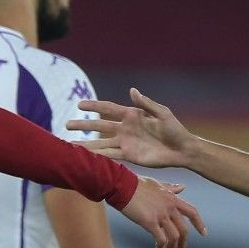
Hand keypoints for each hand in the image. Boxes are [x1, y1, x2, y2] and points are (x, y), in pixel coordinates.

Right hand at [67, 87, 198, 168]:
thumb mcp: (162, 113)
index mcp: (131, 115)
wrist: (181, 149)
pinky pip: (110, 155)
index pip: (108, 109)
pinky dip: (98, 156)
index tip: (79, 105)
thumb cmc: (174, 129)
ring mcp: (125, 142)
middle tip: (66, 124)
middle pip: (99, 125)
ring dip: (86, 143)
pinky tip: (87, 157)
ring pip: (101, 142)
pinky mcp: (129, 155)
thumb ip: (146, 103)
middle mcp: (125, 128)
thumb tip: (131, 90)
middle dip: (83, 125)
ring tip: (71, 145)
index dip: (94, 107)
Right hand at [119, 175, 205, 247]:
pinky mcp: (150, 222)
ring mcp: (161, 215)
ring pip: (174, 237)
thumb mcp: (158, 184)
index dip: (199, 224)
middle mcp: (169, 208)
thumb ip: (171, 188)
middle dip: (184, 243)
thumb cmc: (137, 183)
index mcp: (172, 198)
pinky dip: (161, 247)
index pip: (192, 212)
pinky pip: (161, 239)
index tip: (204, 233)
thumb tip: (183, 187)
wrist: (122, 185)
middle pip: (184, 230)